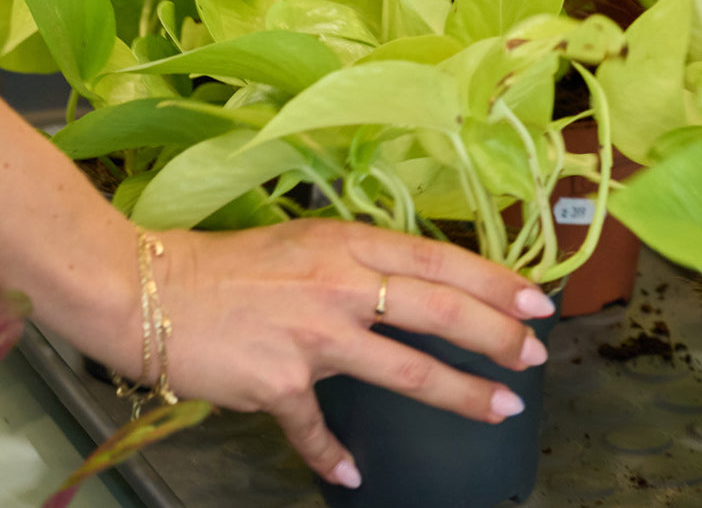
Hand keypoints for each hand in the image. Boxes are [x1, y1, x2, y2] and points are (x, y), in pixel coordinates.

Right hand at [154, 221, 554, 489]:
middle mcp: (341, 284)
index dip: (493, 282)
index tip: (536, 301)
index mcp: (351, 243)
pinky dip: (332, 454)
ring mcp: (313, 336)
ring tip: (499, 408)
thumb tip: (417, 284)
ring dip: (459, 392)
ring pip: (405, 367)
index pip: (440, 261)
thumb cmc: (236, 263)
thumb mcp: (311, 241)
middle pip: (437, 309)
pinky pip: (316, 428)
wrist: (153, 292)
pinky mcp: (279, 383)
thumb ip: (362, 261)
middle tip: (535, 355)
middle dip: (495, 335)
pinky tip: (352, 472)